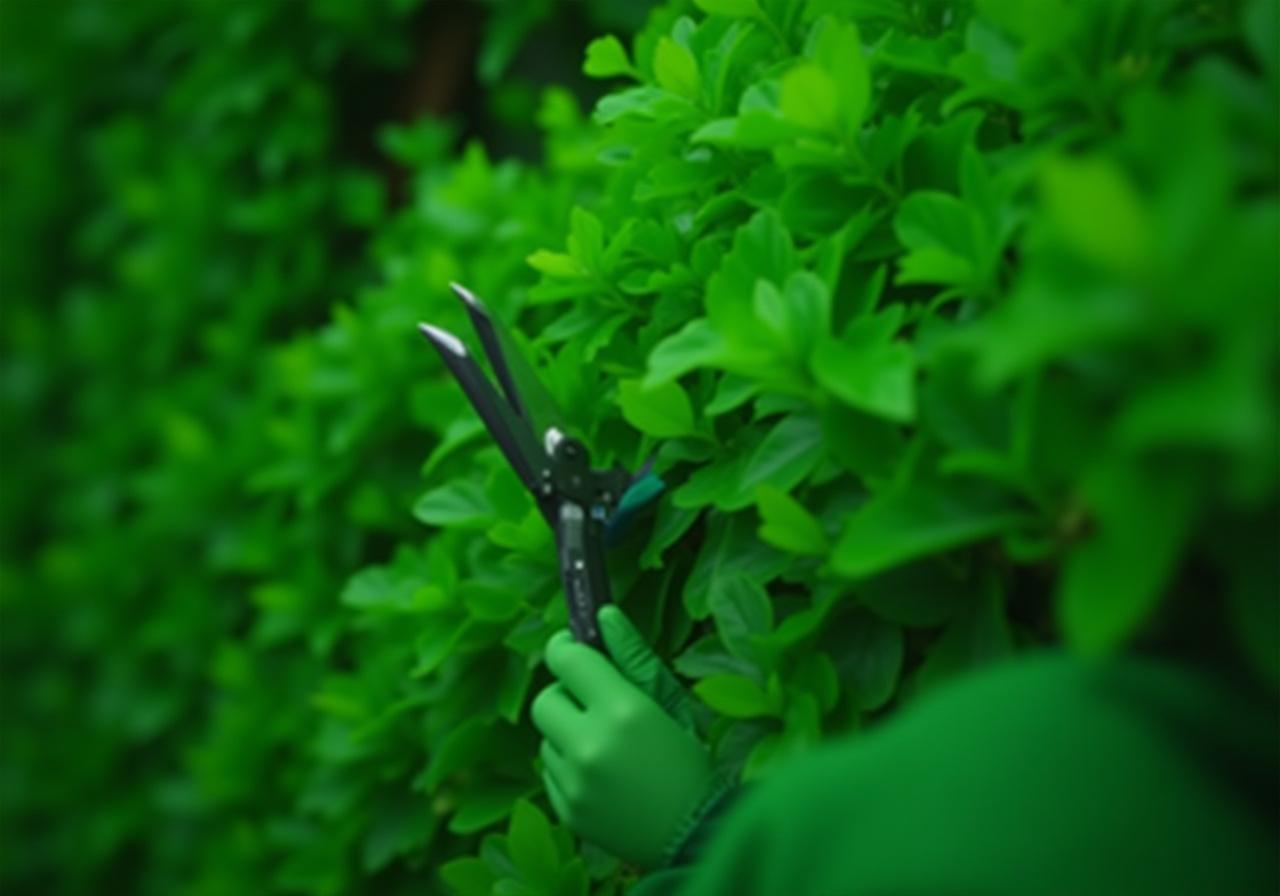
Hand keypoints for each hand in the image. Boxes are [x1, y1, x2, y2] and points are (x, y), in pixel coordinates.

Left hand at [531, 608, 714, 868]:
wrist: (698, 836)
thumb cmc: (691, 761)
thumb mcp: (670, 703)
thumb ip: (633, 657)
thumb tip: (602, 614)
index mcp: (623, 711)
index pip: (566, 660)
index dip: (566, 648)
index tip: (573, 649)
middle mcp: (591, 746)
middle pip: (544, 699)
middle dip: (565, 695)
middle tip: (595, 703)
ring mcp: (575, 783)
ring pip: (546, 737)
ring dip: (568, 734)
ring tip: (609, 749)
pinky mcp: (567, 811)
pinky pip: (550, 772)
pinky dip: (570, 767)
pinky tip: (605, 777)